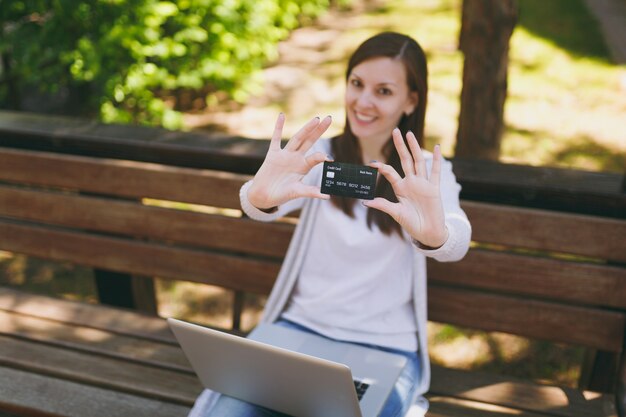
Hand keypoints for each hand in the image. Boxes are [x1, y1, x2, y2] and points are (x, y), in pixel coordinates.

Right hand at [247, 113, 331, 209]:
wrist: (263, 196)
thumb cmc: (281, 195)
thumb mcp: (297, 192)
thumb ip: (310, 192)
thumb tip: (327, 196)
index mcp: (303, 167)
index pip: (315, 158)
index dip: (322, 156)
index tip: (330, 158)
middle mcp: (296, 158)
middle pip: (309, 141)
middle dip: (319, 131)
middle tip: (329, 118)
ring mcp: (285, 155)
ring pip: (297, 138)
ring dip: (306, 128)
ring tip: (315, 118)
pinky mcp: (272, 154)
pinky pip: (275, 138)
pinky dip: (278, 127)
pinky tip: (282, 115)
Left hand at [365, 129, 447, 247]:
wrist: (428, 233)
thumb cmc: (412, 224)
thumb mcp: (396, 213)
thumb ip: (383, 205)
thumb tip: (365, 202)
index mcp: (401, 188)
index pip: (390, 172)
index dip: (381, 167)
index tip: (372, 163)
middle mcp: (412, 183)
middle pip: (405, 160)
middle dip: (400, 146)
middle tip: (396, 131)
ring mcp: (423, 184)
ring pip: (419, 162)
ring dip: (414, 148)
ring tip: (410, 134)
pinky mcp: (434, 189)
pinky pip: (435, 172)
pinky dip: (437, 160)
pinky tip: (437, 148)